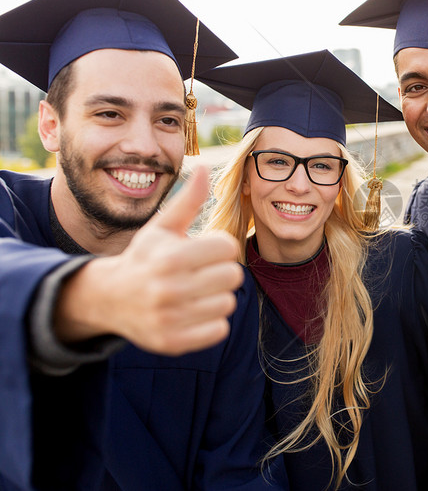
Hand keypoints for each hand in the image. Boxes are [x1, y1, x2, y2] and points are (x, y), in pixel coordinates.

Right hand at [55, 166, 243, 355]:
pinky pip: (219, 329)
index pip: (228, 248)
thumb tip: (202, 167)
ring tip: (195, 291)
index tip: (203, 250)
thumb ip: (187, 200)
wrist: (110, 298)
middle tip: (201, 272)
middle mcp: (170, 289)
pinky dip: (211, 321)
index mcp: (171, 258)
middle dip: (220, 271)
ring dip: (216, 296)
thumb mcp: (163, 227)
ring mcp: (172, 319)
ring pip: (228, 303)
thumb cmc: (145, 257)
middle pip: (233, 276)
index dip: (219, 246)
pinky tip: (193, 310)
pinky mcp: (174, 343)